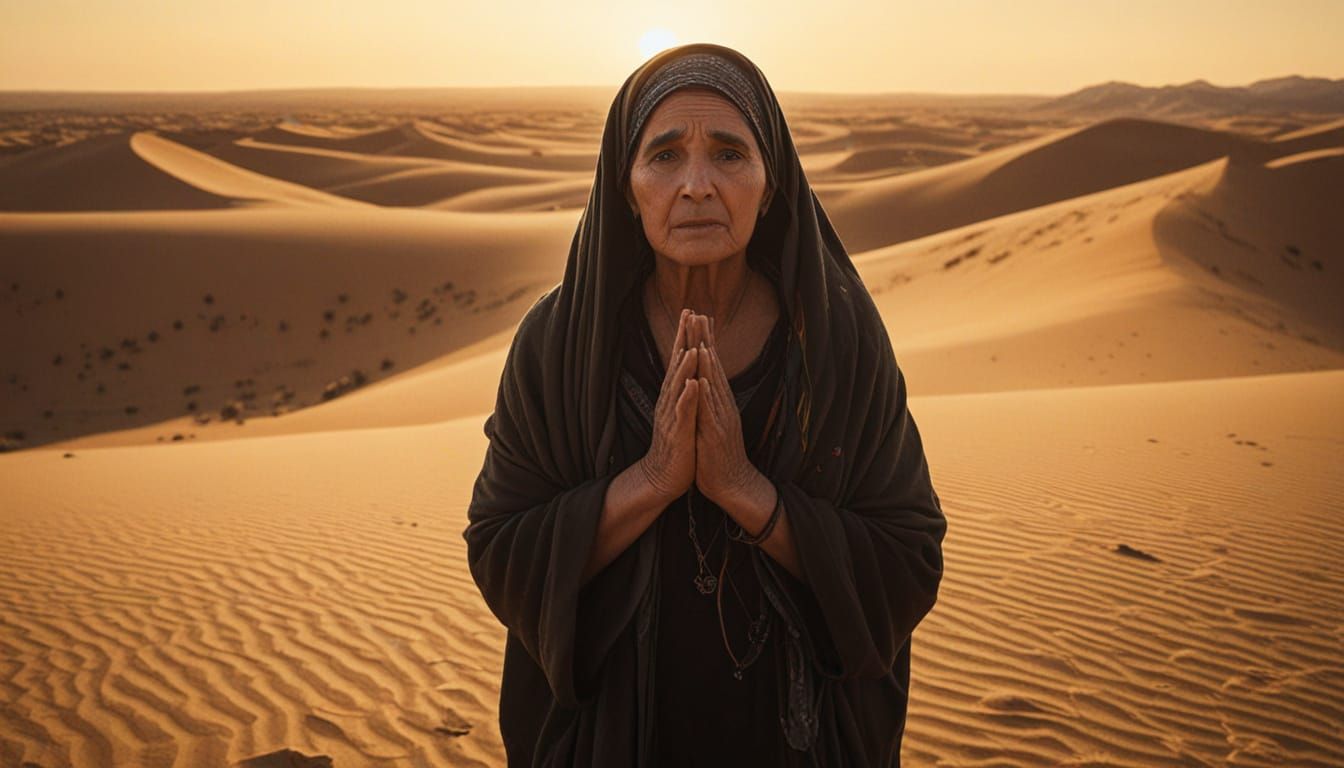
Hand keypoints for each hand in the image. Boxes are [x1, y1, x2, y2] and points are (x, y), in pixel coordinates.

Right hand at [639, 308, 698, 504]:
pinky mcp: (677, 433)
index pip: (680, 359)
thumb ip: (684, 390)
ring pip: (678, 386)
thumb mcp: (682, 412)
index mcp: (673, 394)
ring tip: (691, 346)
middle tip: (688, 313)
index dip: (685, 335)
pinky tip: (692, 385)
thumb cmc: (676, 444)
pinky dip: (687, 397)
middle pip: (676, 364)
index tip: (691, 311)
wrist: (662, 477)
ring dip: (684, 366)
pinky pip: (682, 412)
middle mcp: (669, 400)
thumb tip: (688, 368)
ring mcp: (672, 416)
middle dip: (683, 339)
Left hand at [693, 318, 756, 505]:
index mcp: (719, 401)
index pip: (711, 365)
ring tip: (702, 340)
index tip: (699, 317)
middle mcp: (722, 405)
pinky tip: (702, 380)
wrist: (732, 484)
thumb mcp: (710, 422)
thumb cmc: (717, 455)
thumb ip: (707, 401)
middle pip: (714, 367)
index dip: (705, 340)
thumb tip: (700, 381)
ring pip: (714, 385)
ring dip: (708, 363)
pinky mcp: (716, 434)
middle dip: (706, 340)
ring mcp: (721, 418)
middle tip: (700, 314)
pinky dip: (707, 395)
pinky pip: (711, 412)